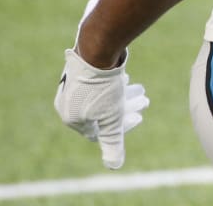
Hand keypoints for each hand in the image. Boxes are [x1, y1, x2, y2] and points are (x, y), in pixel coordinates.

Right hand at [53, 0, 148, 168]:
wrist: (98, 45)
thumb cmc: (104, 86)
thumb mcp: (111, 119)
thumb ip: (112, 143)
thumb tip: (114, 167)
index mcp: (69, 115)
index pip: (97, 130)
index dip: (121, 126)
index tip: (140, 117)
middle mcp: (67, 99)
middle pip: (101, 111)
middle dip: (126, 108)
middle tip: (146, 101)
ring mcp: (72, 81)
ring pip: (102, 94)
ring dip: (124, 95)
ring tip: (142, 90)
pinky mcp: (80, 65)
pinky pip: (98, 80)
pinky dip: (114, 83)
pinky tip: (127, 77)